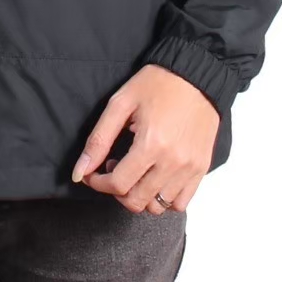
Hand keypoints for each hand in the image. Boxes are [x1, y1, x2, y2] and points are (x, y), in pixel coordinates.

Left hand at [71, 64, 219, 213]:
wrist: (196, 75)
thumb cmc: (158, 84)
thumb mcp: (120, 104)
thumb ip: (98, 140)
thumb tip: (80, 171)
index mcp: (151, 144)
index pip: (118, 184)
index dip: (98, 183)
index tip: (92, 173)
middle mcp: (173, 162)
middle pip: (136, 201)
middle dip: (116, 191)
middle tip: (113, 169)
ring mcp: (190, 168)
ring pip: (158, 207)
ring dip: (139, 195)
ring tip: (136, 171)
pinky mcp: (201, 169)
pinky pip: (181, 203)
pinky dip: (164, 198)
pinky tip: (155, 178)